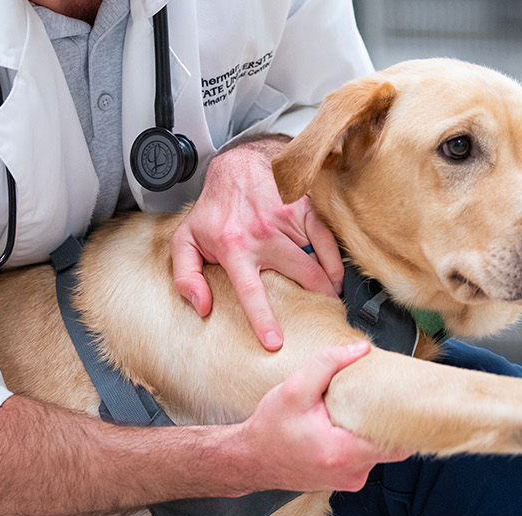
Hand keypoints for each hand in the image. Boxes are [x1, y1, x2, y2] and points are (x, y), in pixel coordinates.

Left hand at [171, 138, 344, 350]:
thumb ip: (186, 277)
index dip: (263, 319)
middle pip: (302, 276)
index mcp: (234, 247)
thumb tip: (201, 307)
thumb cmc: (213, 211)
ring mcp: (288, 220)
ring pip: (319, 261)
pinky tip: (336, 275)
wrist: (236, 167)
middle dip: (318, 300)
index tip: (274, 342)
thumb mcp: (185, 241)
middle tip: (323, 318)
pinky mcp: (305, 208)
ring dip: (330, 284)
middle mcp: (263, 234)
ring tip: (333, 300)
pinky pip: (328, 240)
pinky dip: (336, 261)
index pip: (251, 291)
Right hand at [237, 343, 412, 491]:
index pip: (399, 444)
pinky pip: (365, 459)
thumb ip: (327, 364)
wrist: (250, 459)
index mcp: (343, 453)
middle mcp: (351, 473)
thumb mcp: (293, 389)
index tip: (406, 402)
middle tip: (383, 399)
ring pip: (379, 453)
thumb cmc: (269, 430)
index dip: (407, 422)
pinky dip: (360, 441)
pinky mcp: (345, 480)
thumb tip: (360, 349)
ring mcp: (349, 480)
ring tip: (357, 411)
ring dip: (372, 431)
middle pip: (393, 447)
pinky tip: (345, 427)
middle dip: (389, 421)